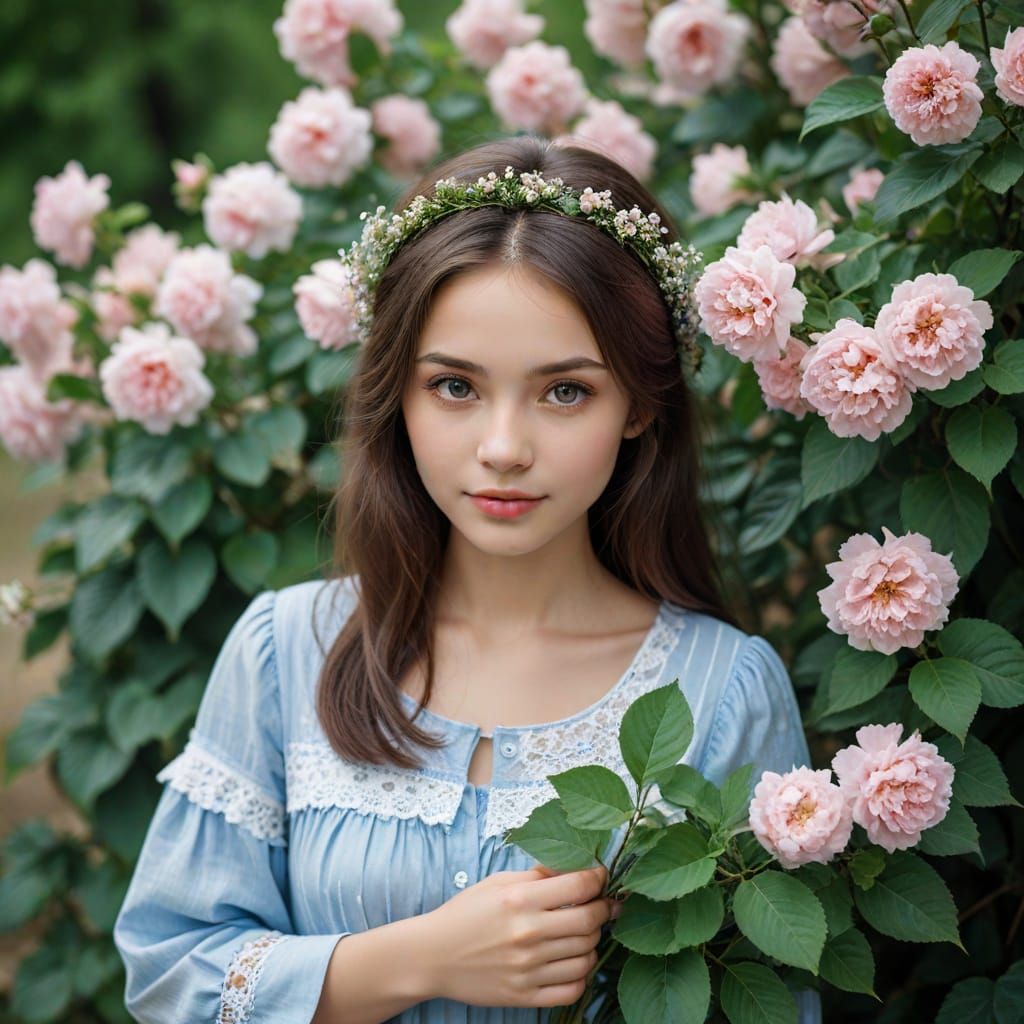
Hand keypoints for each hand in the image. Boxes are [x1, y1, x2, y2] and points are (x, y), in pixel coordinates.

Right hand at [423, 863, 618, 1008]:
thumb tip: (574, 867)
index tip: (601, 877)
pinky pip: (572, 989)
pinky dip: (581, 975)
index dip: (598, 878)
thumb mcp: (497, 883)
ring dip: (592, 942)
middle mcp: (527, 934)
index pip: (579, 886)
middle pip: (589, 920)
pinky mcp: (525, 996)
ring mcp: (528, 968)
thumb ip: (537, 875)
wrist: (433, 956)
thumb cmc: (465, 913)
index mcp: (520, 900)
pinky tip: (574, 962)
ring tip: (584, 933)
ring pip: (586, 955)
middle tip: (602, 905)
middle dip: (603, 909)